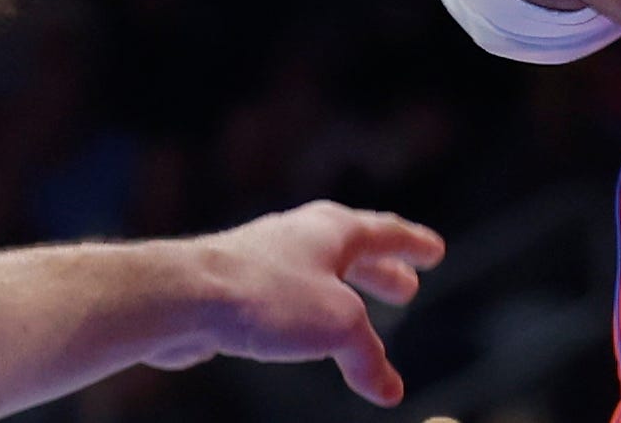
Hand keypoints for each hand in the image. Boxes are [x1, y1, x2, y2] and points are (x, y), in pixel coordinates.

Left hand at [161, 201, 440, 406]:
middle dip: (381, 274)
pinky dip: (310, 318)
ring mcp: (268, 259)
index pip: (386, 233)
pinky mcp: (239, 288)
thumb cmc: (267, 296)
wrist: (185, 298)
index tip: (435, 250)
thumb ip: (368, 357)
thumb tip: (390, 389)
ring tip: (358, 322)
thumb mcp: (338, 327)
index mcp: (334, 230)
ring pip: (319, 278)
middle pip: (353, 254)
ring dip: (344, 298)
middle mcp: (302, 236)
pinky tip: (306, 338)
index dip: (414, 245)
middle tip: (406, 290)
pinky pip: (289, 301)